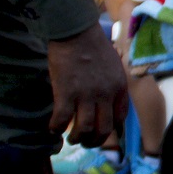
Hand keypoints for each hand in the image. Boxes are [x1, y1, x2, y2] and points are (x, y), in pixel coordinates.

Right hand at [47, 24, 129, 144]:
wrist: (76, 31)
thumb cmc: (93, 45)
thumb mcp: (114, 66)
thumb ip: (113, 84)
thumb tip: (108, 101)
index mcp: (119, 87)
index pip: (120, 118)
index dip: (111, 130)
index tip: (102, 133)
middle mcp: (105, 94)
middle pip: (103, 129)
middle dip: (94, 141)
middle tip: (85, 142)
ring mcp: (86, 95)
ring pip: (84, 129)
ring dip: (77, 138)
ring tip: (71, 138)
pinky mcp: (66, 93)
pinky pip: (62, 119)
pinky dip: (56, 128)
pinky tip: (52, 128)